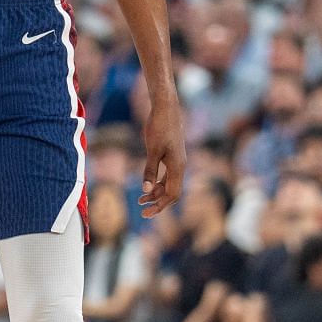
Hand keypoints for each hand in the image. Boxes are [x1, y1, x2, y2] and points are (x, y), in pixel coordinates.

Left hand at [139, 92, 184, 218]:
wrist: (166, 108)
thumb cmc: (159, 127)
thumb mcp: (152, 149)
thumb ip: (150, 170)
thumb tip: (146, 189)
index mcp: (177, 167)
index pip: (172, 194)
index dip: (160, 206)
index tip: (146, 213)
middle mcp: (180, 166)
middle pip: (172, 192)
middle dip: (158, 203)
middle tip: (142, 212)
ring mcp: (177, 160)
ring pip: (169, 184)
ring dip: (156, 193)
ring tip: (141, 200)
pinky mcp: (172, 155)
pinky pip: (168, 175)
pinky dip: (158, 182)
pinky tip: (148, 184)